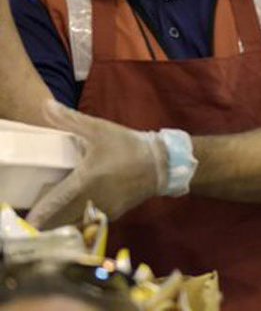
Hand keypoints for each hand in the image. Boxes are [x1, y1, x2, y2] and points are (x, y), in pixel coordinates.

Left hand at [27, 101, 166, 228]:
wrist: (164, 163)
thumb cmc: (129, 147)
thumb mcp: (100, 129)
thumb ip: (70, 119)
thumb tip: (45, 105)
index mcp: (84, 183)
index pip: (52, 205)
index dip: (38, 214)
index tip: (27, 218)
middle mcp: (91, 202)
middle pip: (60, 221)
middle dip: (47, 220)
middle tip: (37, 215)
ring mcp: (103, 212)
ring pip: (75, 224)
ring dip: (62, 223)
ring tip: (52, 216)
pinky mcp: (113, 215)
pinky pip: (89, 223)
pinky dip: (79, 221)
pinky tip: (75, 213)